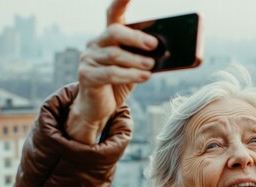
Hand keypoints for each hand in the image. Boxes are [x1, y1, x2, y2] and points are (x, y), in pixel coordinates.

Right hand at [66, 0, 157, 143]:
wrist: (99, 107)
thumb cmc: (120, 83)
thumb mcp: (135, 68)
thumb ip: (145, 58)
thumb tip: (168, 53)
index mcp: (109, 37)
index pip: (113, 13)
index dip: (120, 2)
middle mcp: (96, 43)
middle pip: (114, 32)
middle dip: (136, 37)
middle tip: (154, 45)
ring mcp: (89, 59)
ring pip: (114, 55)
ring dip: (136, 60)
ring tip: (152, 66)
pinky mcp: (87, 76)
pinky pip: (110, 73)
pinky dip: (130, 75)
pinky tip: (145, 77)